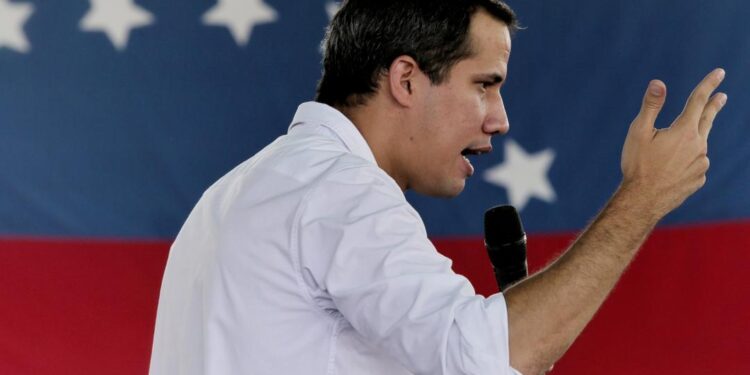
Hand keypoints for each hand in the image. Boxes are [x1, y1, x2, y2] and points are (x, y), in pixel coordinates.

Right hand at [620, 68, 726, 217]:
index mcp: (684, 131)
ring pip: (699, 145)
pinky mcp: (698, 179)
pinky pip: (695, 165)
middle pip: (707, 120)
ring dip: (693, 140)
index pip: (699, 101)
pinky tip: (673, 169)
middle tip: (722, 97)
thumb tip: (659, 83)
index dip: (708, 84)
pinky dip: (688, 161)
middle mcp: (698, 146)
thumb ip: (651, 106)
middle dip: (713, 106)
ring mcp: (701, 164)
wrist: (642, 201)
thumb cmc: (637, 165)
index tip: (719, 73)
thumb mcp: (638, 132)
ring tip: (675, 146)